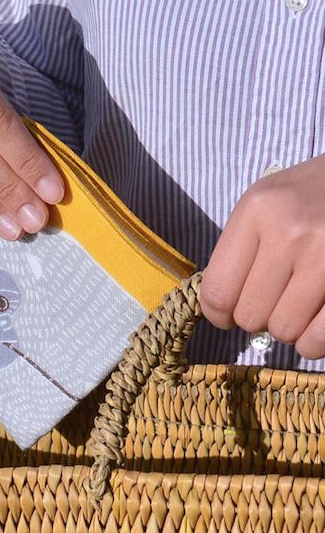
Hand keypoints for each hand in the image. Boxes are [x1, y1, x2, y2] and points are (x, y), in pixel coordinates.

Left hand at [200, 155, 324, 358]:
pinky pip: (320, 338)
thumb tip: (222, 309)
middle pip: (249, 315)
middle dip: (257, 317)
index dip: (218, 314)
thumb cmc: (313, 192)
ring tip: (298, 305)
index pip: (217, 290)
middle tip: (272, 301)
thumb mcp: (266, 201)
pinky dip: (314, 341)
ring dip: (289, 328)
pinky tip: (316, 323)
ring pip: (284, 330)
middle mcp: (290, 232)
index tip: (227, 316)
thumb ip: (240, 249)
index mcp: (258, 210)